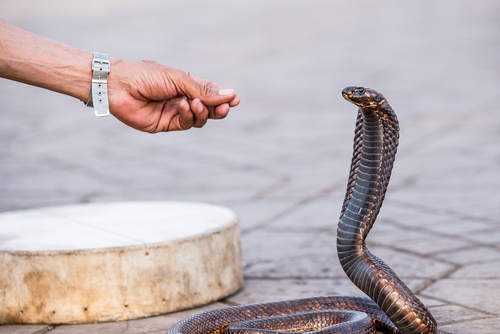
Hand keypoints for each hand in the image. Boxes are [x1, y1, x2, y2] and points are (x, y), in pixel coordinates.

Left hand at [107, 59, 239, 132]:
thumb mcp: (179, 79)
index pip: (209, 92)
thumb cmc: (146, 75)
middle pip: (208, 108)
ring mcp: (174, 112)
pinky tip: (184, 106)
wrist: (119, 86)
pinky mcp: (165, 124)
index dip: (223, 96)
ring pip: (199, 119)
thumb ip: (203, 90)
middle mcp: (181, 99)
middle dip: (218, 108)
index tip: (235, 99)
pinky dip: (188, 116)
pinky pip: (184, 124)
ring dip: (202, 112)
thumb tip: (230, 94)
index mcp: (185, 84)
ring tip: (196, 103)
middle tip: (226, 107)